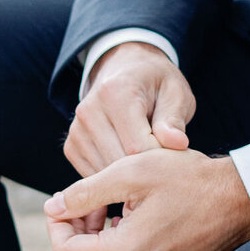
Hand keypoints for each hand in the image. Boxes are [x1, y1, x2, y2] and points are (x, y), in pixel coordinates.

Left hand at [45, 149, 249, 250]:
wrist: (239, 200)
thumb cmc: (188, 180)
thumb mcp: (130, 173)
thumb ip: (83, 192)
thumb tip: (51, 207)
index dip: (57, 224)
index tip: (66, 200)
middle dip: (77, 231)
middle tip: (92, 201)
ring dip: (98, 241)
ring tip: (113, 209)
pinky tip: (135, 223)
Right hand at [66, 41, 196, 177]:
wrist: (126, 72)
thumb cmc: (156, 84)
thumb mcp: (175, 93)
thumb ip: (174, 119)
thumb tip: (178, 144)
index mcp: (115, 93)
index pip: (138, 146)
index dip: (162, 159)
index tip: (176, 155)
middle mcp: (88, 111)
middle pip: (119, 163)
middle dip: (146, 170)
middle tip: (167, 163)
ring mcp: (76, 131)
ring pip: (106, 174)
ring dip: (130, 176)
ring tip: (149, 160)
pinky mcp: (71, 147)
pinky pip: (95, 176)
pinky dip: (115, 178)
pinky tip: (131, 164)